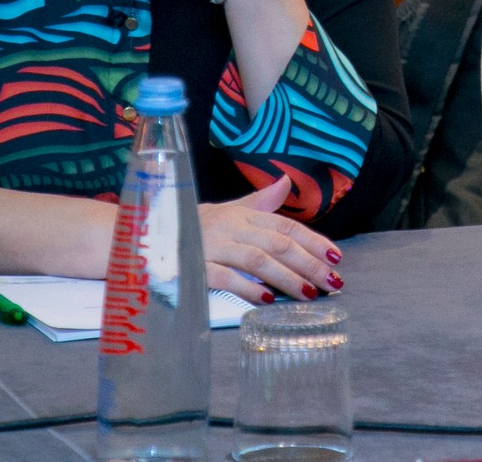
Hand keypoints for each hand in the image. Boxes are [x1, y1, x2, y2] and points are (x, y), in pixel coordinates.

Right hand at [199, 175, 343, 303]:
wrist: (145, 235)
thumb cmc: (193, 226)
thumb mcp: (227, 211)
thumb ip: (260, 202)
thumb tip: (286, 183)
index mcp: (243, 215)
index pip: (287, 227)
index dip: (314, 241)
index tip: (336, 258)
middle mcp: (231, 228)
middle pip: (278, 244)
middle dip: (309, 264)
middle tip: (332, 282)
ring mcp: (212, 247)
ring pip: (257, 261)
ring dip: (286, 278)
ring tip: (308, 293)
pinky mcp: (193, 267)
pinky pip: (223, 278)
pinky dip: (246, 288)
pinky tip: (265, 300)